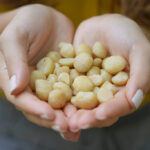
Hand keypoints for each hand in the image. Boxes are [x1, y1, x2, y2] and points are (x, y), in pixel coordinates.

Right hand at [0, 4, 79, 140]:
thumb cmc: (27, 23)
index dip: (36, 110)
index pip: (24, 100)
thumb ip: (14, 60)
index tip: (51, 116)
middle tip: (69, 129)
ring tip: (80, 127)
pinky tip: (90, 110)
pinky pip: (73, 91)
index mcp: (17, 79)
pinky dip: (80, 101)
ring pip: (59, 103)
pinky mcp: (67, 77)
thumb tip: (15, 89)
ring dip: (69, 116)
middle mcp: (35, 85)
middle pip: (43, 107)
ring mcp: (52, 82)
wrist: (47, 18)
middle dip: (56, 119)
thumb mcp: (16, 37)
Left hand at [69, 14, 149, 130]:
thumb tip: (135, 100)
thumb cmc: (125, 34)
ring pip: (81, 104)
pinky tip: (51, 102)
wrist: (103, 24)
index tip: (98, 115)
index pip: (119, 106)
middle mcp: (106, 92)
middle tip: (74, 124)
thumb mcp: (138, 49)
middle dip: (87, 118)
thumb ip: (141, 74)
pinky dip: (61, 96)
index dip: (110, 111)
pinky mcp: (75, 79)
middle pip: (98, 110)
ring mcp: (89, 87)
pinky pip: (67, 89)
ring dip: (72, 112)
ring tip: (62, 119)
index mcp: (123, 89)